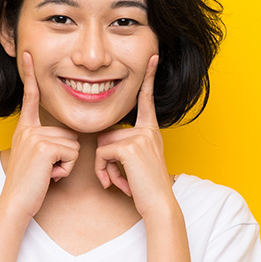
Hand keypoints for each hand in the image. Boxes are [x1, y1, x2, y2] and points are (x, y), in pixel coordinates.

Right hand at [0, 52, 79, 217]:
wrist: (16, 203)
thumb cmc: (29, 185)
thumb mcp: (35, 159)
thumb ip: (47, 144)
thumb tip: (68, 141)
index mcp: (25, 129)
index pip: (31, 98)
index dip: (30, 75)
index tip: (28, 54)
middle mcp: (28, 129)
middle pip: (68, 133)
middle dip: (65, 155)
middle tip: (46, 169)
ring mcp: (35, 136)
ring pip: (73, 144)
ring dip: (66, 164)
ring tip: (47, 173)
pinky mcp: (44, 146)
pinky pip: (72, 153)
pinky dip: (65, 169)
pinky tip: (49, 175)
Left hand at [95, 55, 175, 217]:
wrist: (158, 205)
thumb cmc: (146, 189)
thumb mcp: (137, 163)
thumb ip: (124, 148)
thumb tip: (103, 146)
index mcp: (151, 131)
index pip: (146, 100)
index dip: (148, 78)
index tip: (152, 57)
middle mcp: (147, 130)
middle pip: (107, 133)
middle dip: (106, 158)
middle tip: (120, 177)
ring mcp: (140, 137)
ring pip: (102, 145)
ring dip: (104, 167)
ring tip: (121, 181)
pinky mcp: (130, 147)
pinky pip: (101, 154)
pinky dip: (104, 171)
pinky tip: (118, 182)